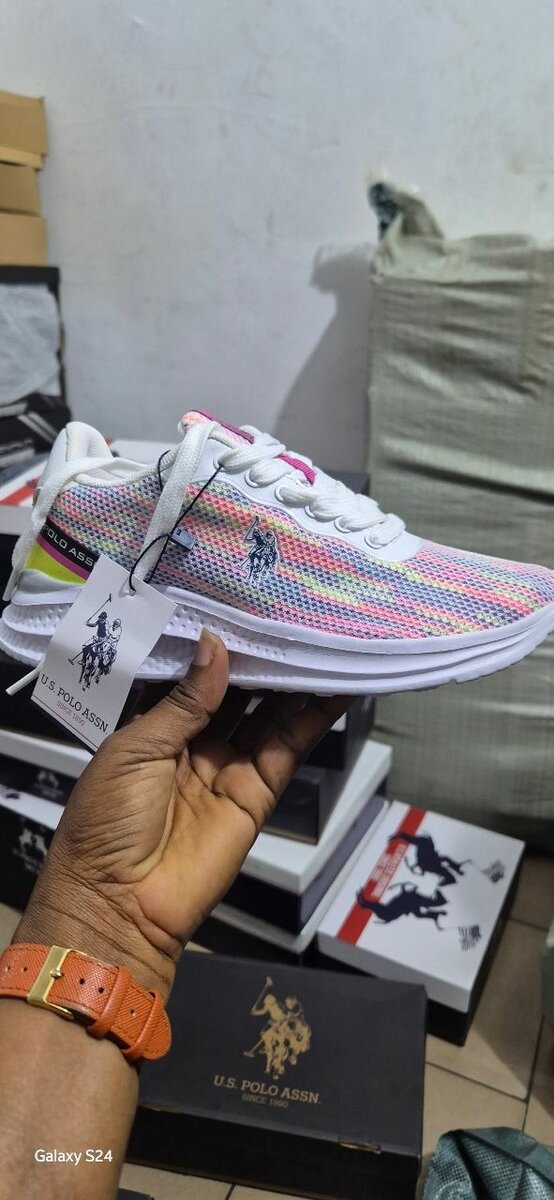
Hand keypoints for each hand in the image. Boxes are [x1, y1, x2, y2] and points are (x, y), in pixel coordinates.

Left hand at [16, 632, 349, 998]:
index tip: (242, 605)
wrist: (120, 903)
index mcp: (153, 726)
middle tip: (291, 613)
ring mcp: (228, 765)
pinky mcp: (258, 792)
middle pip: (237, 690)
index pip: (192, 674)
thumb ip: (184, 699)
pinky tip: (334, 684)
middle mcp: (193, 741)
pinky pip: (289, 746)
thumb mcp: (136, 748)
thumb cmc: (107, 821)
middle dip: (261, 656)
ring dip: (295, 679)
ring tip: (323, 637)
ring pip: (269, 712)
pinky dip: (315, 716)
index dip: (216, 643)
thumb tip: (216, 646)